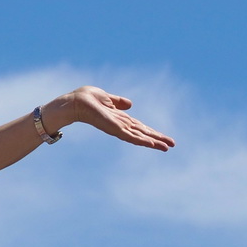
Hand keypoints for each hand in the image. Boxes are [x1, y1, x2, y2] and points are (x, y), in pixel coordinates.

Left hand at [55, 86, 174, 151]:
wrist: (75, 102)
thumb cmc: (86, 99)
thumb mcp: (106, 98)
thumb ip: (118, 102)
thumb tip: (130, 104)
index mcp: (119, 119)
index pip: (139, 127)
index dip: (151, 131)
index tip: (163, 138)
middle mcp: (120, 125)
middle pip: (143, 133)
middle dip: (157, 139)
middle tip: (171, 146)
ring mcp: (117, 128)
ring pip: (140, 137)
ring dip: (154, 142)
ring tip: (167, 148)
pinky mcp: (114, 129)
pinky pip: (131, 136)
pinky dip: (142, 141)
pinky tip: (153, 144)